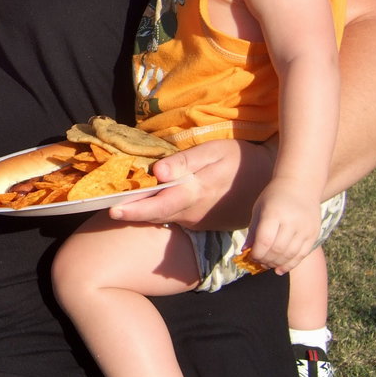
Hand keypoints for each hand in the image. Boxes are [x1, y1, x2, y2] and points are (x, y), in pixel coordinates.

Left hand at [110, 139, 272, 229]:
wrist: (269, 180)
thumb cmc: (239, 159)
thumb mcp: (214, 152)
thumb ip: (185, 162)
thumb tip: (158, 171)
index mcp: (193, 193)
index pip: (156, 206)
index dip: (133, 209)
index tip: (112, 210)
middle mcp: (193, 213)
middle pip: (155, 215)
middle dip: (130, 213)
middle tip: (106, 208)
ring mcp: (198, 221)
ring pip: (164, 218)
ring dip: (143, 212)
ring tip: (121, 203)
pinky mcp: (202, 224)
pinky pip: (176, 218)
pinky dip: (160, 211)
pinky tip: (150, 201)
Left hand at [245, 177, 320, 273]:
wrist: (300, 184)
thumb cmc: (274, 196)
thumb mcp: (259, 209)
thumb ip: (253, 231)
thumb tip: (245, 252)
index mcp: (274, 213)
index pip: (264, 241)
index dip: (256, 254)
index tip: (250, 256)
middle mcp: (292, 221)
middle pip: (278, 250)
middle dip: (265, 260)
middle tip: (258, 263)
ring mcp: (305, 228)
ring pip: (290, 255)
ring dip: (277, 264)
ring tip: (268, 265)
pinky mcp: (313, 233)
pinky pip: (302, 254)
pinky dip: (290, 264)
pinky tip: (280, 269)